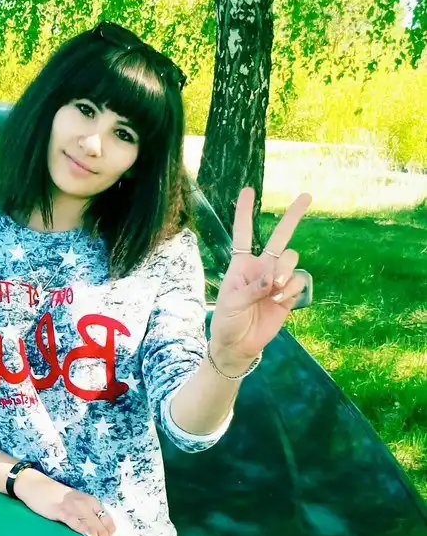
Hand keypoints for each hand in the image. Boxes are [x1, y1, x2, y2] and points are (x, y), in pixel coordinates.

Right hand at [13, 469, 120, 535]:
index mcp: (92, 503)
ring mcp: (75, 508)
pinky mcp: (62, 511)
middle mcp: (87, 505)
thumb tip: (95, 535)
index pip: (109, 523)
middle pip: (102, 529)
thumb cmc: (56, 497)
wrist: (37, 486)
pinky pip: (76, 523)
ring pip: (92, 528)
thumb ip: (86, 515)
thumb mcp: (76, 503)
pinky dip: (84, 532)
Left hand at [208, 187, 311, 366]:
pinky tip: (279, 300)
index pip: (244, 233)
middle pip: (280, 237)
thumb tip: (272, 279)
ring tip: (274, 288)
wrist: (239, 345)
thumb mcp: (232, 303)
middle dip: (293, 216)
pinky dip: (290, 289)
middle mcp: (262, 267)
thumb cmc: (228, 321)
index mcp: (242, 264)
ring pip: (291, 259)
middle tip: (307, 196)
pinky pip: (298, 282)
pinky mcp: (289, 295)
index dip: (245, 212)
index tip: (248, 190)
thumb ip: (251, 289)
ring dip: (285, 270)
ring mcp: (277, 279)